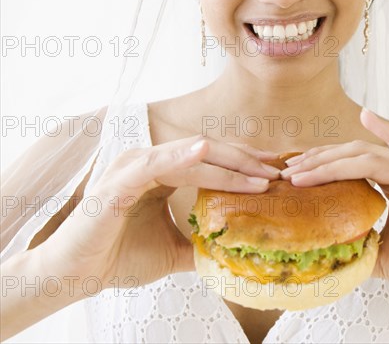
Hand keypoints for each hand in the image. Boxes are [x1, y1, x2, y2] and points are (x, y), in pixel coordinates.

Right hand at [37, 136, 279, 297]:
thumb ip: (199, 242)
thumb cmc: (117, 256)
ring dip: (226, 164)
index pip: (209, 160)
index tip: (272, 173)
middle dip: (243, 162)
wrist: (75, 275)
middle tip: (275, 172)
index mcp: (160, 172)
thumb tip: (230, 250)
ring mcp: (133, 166)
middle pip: (206, 153)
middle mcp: (149, 161)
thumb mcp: (171, 250)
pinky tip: (205, 153)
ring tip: (258, 173)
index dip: (242, 165)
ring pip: (189, 156)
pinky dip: (180, 157)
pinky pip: (154, 163)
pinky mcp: (119, 180)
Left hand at [280, 109, 388, 309]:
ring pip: (365, 156)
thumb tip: (328, 249)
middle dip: (316, 163)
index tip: (291, 175)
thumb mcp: (383, 256)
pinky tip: (367, 116)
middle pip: (350, 157)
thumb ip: (359, 243)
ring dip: (330, 160)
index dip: (319, 168)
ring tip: (301, 169)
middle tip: (287, 172)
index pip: (348, 168)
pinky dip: (387, 130)